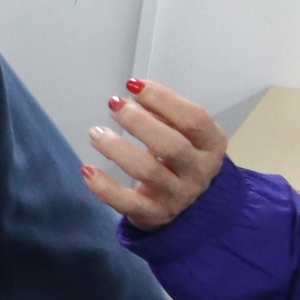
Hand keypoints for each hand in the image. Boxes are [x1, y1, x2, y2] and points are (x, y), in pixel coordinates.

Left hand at [85, 81, 224, 231]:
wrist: (193, 209)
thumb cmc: (183, 160)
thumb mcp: (186, 135)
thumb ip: (167, 114)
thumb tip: (136, 90)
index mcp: (212, 145)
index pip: (195, 120)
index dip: (164, 100)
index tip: (134, 85)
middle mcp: (198, 172)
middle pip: (171, 146)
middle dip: (139, 122)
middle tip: (114, 105)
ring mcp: (177, 195)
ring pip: (147, 171)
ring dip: (117, 148)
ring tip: (96, 133)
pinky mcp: (153, 214)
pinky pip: (127, 203)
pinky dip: (105, 187)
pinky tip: (87, 170)